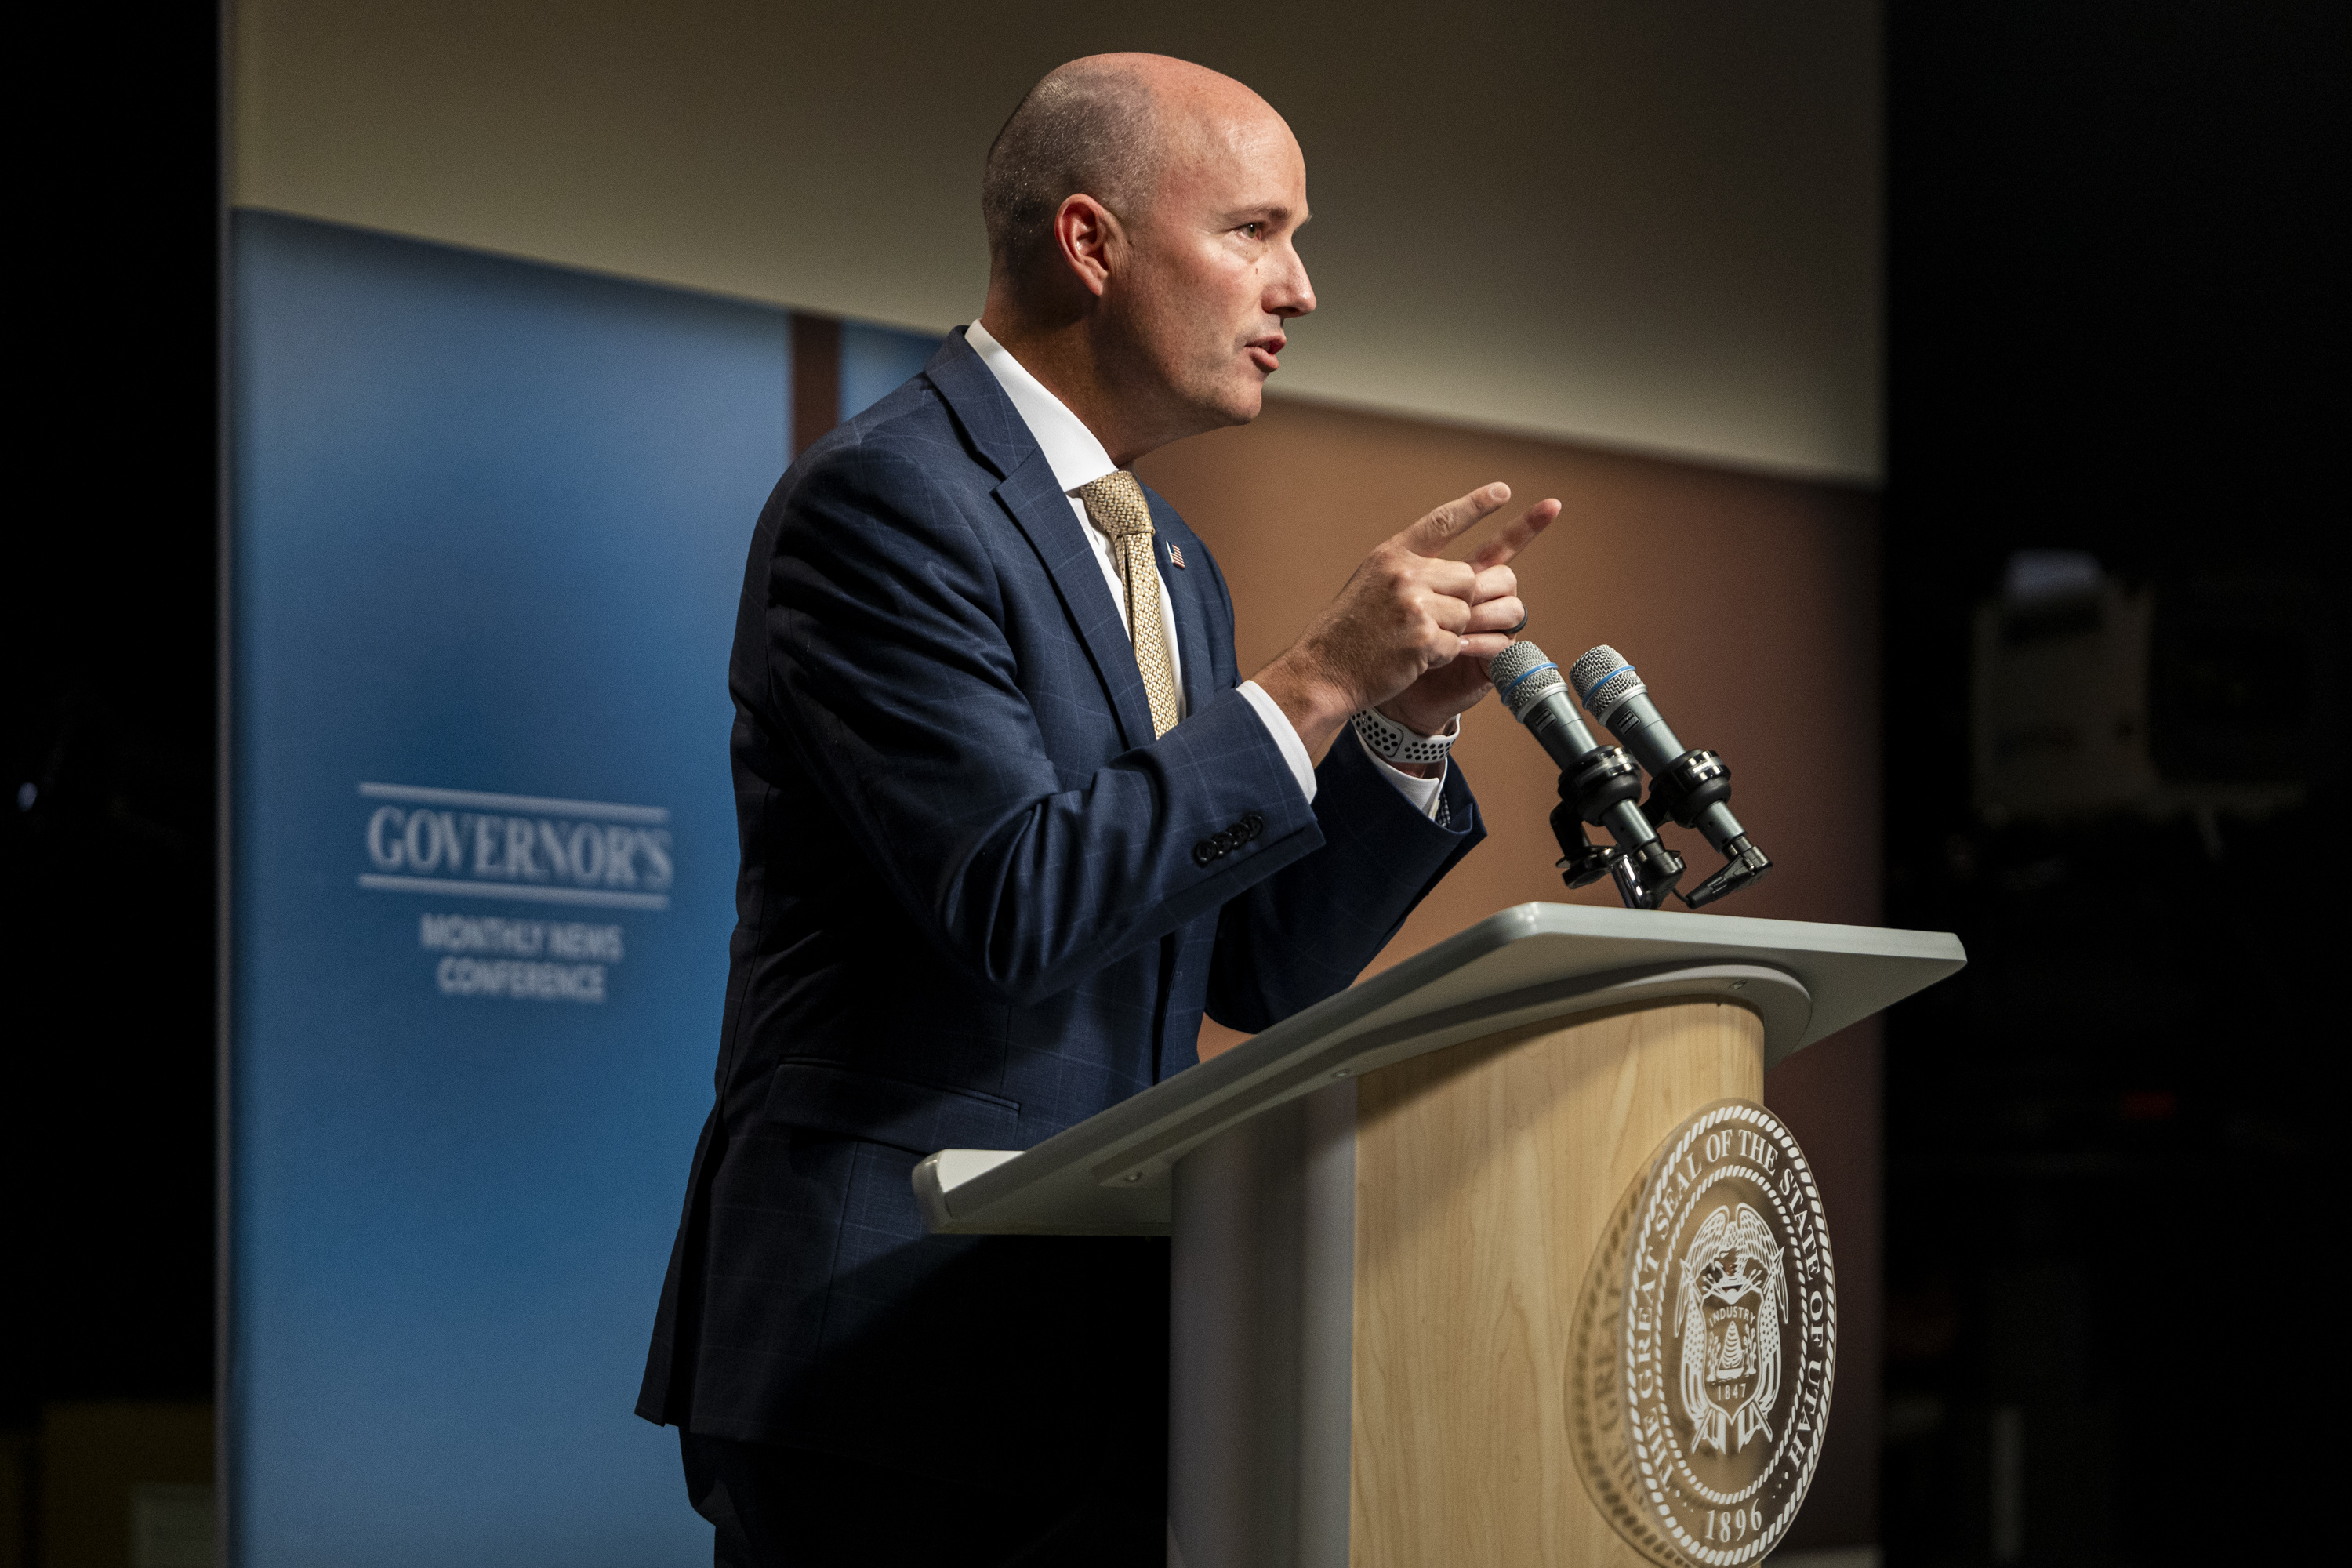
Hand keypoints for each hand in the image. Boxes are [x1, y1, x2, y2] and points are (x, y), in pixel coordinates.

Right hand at [1252, 483, 1559, 757]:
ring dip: (1448, 633)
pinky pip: (1455, 644)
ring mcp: (1413, 604)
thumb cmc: (1349, 632)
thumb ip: (1409, 571)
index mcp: (1392, 555)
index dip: (1476, 505)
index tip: (1503, 491)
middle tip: (1428, 621)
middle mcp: (1404, 573)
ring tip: (1411, 641)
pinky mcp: (1422, 637)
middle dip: (1459, 602)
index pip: (1442, 522)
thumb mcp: (1372, 583)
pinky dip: (1439, 657)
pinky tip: (1410, 658)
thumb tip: (1459, 577)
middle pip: (1467, 578)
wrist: (1324, 669)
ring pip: (1465, 614)